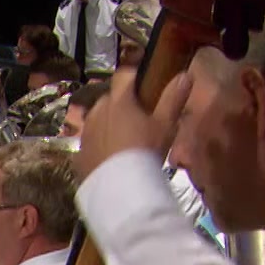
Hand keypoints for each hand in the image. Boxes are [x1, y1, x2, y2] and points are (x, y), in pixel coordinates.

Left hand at [75, 65, 187, 180]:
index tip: (143, 82)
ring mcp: (85, 132)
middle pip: (110, 98)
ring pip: (98, 120)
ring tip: (124, 140)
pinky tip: (111, 157)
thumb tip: (185, 75)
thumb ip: (173, 98)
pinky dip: (99, 144)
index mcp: (119, 100)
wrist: (120, 189)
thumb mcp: (165, 125)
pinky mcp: (79, 154)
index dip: (133, 75)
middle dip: (121, 103)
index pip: (123, 75)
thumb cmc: (146, 151)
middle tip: (138, 118)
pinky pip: (90, 142)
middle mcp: (97, 111)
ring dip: (108, 123)